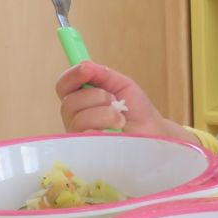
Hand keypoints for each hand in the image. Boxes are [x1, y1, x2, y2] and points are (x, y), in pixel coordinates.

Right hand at [56, 61, 183, 138]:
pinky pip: (87, 137)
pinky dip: (105, 129)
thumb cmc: (136, 110)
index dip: (71, 76)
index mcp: (81, 101)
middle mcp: (75, 119)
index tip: (86, 69)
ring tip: (121, 119)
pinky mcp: (87, 152)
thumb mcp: (122, 85)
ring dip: (106, 114)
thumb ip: (103, 74)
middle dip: (96, 96)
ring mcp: (79, 137)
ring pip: (79, 119)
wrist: (153, 132)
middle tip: (115, 101)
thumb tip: (84, 65)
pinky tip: (116, 132)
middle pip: (70, 103)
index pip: (63, 86)